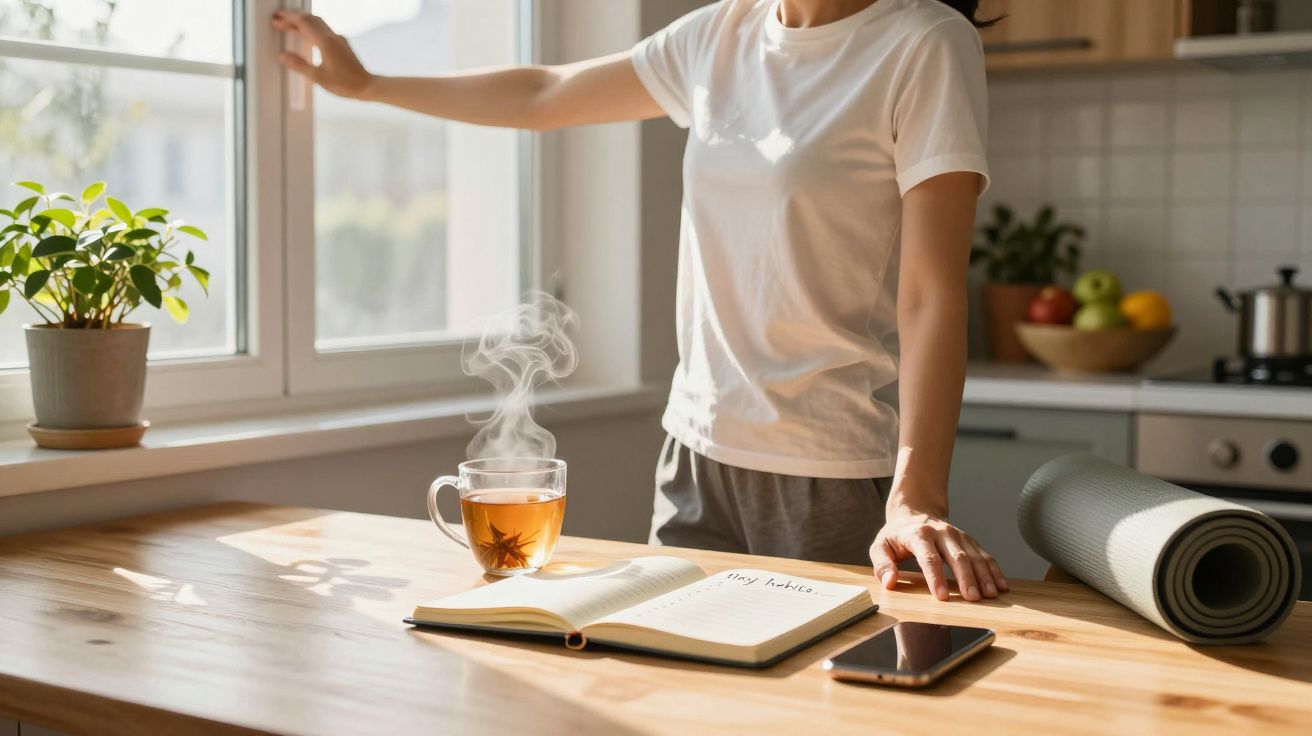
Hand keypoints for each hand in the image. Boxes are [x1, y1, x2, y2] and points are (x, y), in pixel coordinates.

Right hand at [271, 11, 374, 98]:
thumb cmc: (346, 84)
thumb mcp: (318, 77)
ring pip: (317, 22)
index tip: (275, 21)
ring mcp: (338, 38)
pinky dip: (311, 27)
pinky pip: (323, 29)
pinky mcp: (341, 43)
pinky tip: (306, 34)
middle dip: (293, 17)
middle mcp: (332, 36)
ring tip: (289, 24)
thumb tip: (283, 56)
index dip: (287, 21)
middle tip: (278, 18)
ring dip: (302, 20)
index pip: (303, 23)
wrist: (367, 86)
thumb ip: (299, 65)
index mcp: (325, 42)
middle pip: (310, 18)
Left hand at [869, 503, 1007, 601]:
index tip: (941, 597)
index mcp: (918, 534)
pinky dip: (994, 570)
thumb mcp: (880, 546)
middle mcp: (941, 532)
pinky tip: (1001, 586)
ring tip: (990, 595)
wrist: (913, 513)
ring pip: (974, 555)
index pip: (928, 557)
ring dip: (984, 576)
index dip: (935, 577)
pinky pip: (984, 555)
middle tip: (972, 598)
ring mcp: (958, 535)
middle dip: (965, 578)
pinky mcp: (968, 540)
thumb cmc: (896, 536)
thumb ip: (882, 564)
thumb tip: (889, 582)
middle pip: (956, 556)